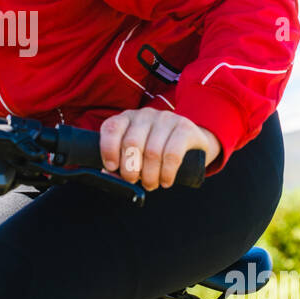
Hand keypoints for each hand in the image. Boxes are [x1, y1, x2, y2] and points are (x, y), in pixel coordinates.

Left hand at [99, 108, 220, 190]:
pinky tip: (166, 181)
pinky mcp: (184, 127)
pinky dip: (167, 173)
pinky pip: (172, 154)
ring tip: (152, 184)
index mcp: (127, 118)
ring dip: (150, 175)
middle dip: (130, 169)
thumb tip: (108, 175)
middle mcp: (145, 114)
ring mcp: (165, 118)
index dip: (108, 149)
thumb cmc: (156, 151)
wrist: (191, 142)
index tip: (112, 167)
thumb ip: (120, 163)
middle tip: (135, 181)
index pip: (111, 128)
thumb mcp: (135, 154)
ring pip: (152, 151)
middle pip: (131, 143)